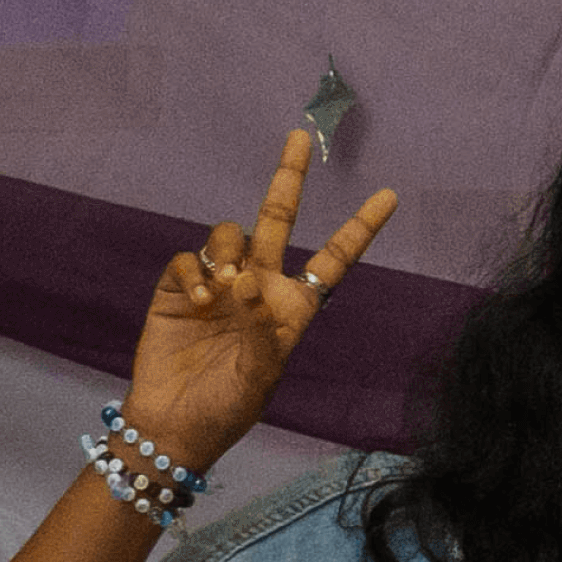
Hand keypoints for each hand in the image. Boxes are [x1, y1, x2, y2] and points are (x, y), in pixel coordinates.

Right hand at [125, 130, 397, 471]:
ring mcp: (219, 285)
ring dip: (229, 252)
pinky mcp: (178, 289)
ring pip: (230, 235)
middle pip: (279, 221)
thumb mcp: (260, 377)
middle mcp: (259, 287)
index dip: (360, 228)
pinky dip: (194, 273)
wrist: (173, 426)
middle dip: (289, 178)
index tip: (389, 195)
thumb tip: (247, 281)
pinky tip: (200, 301)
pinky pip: (189, 259)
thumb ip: (259, 330)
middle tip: (301, 135)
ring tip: (224, 293)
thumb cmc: (227, 408)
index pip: (333, 260)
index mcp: (293, 308)